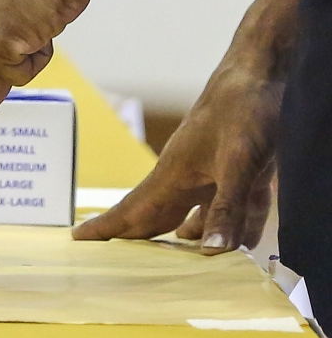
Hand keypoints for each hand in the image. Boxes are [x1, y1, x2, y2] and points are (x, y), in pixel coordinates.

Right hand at [72, 66, 282, 253]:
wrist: (261, 71)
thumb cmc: (242, 110)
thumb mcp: (238, 163)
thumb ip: (227, 209)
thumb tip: (211, 253)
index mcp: (173, 175)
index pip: (132, 209)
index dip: (105, 226)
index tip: (76, 241)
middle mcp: (186, 177)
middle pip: (156, 217)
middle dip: (137, 240)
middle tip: (116, 264)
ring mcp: (212, 173)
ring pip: (194, 215)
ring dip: (189, 239)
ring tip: (182, 266)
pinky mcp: (239, 170)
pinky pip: (231, 207)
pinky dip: (234, 227)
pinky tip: (241, 245)